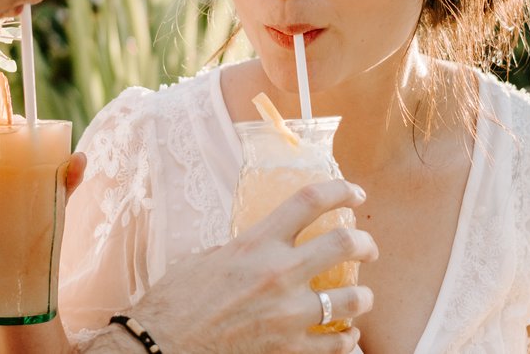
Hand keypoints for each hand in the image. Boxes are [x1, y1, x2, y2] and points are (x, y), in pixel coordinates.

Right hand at [124, 179, 376, 353]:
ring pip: (352, 300)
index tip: (354, 194)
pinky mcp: (288, 351)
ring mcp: (287, 315)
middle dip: (366, 244)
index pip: (309, 202)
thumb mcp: (206, 260)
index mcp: (256, 244)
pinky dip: (346, 340)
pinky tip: (346, 336)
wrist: (161, 348)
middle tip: (369, 249)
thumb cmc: (175, 302)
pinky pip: (336, 345)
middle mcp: (278, 274)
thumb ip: (241, 251)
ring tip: (362, 298)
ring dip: (363, 298)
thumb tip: (259, 248)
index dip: (339, 191)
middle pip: (344, 244)